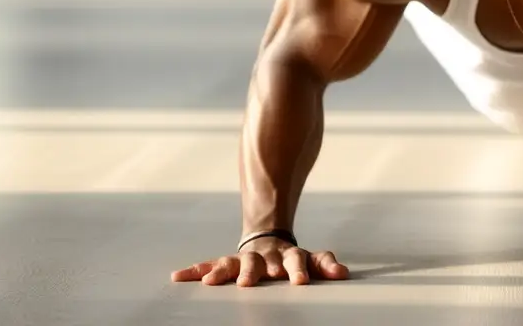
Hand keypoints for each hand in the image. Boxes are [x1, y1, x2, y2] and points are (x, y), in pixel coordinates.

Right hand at [170, 236, 349, 285]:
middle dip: (252, 272)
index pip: (297, 262)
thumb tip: (343, 274)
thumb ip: (325, 265)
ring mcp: (244, 260)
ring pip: (232, 264)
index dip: (298, 271)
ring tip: (209, 281)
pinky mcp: (227, 264)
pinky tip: (179, 276)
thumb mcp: (312, 261)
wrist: (267, 239)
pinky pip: (210, 266)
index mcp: (288, 257)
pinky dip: (196, 271)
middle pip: (259, 263)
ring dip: (220, 272)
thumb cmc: (291, 259)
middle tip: (247, 282)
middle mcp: (264, 257)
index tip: (298, 282)